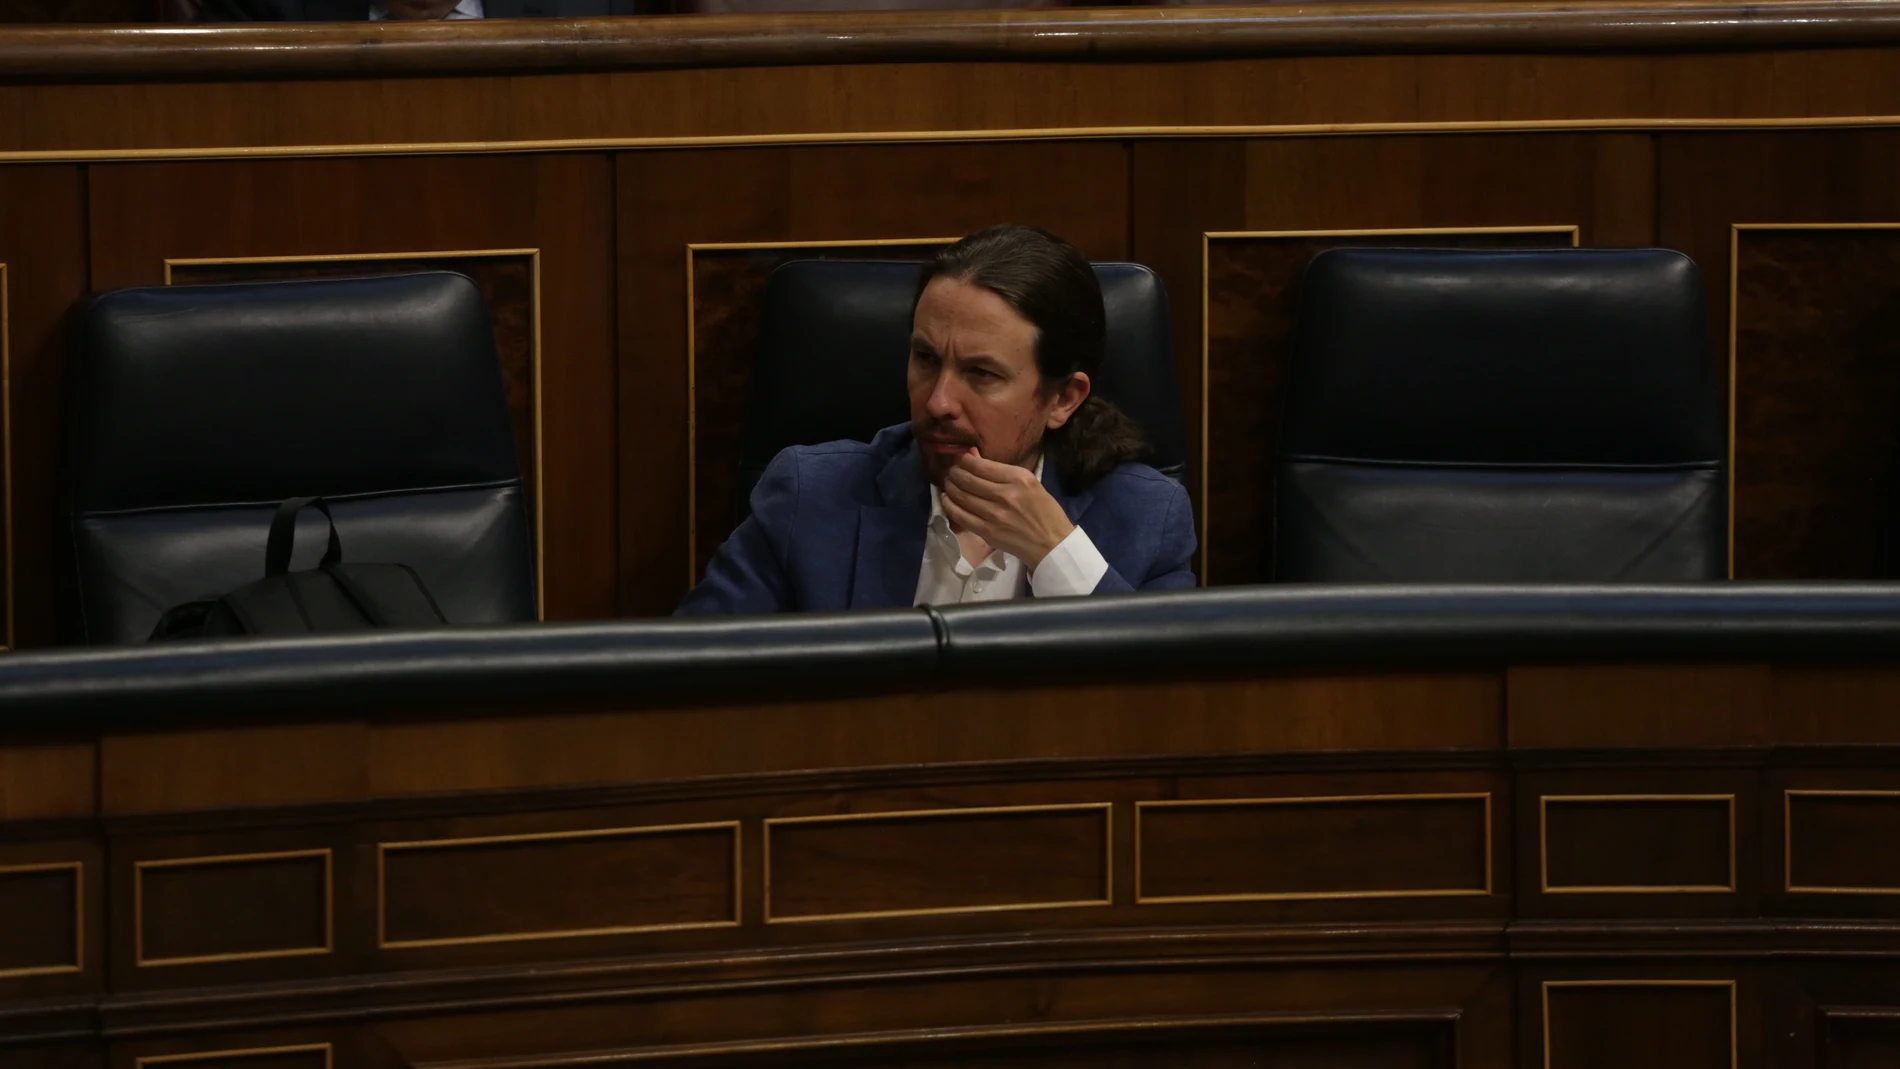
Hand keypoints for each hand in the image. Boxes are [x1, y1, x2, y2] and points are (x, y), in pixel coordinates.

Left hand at [940, 451, 1074, 569]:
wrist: (1051, 543)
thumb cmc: (1044, 510)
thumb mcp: (1029, 483)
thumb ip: (1000, 471)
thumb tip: (972, 455)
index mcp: (1019, 478)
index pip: (981, 465)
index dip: (964, 460)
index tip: (960, 460)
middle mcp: (1005, 494)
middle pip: (968, 479)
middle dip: (955, 473)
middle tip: (951, 471)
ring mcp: (995, 514)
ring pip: (962, 496)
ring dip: (950, 487)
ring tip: (948, 483)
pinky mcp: (988, 532)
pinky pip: (961, 516)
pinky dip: (949, 506)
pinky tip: (946, 499)